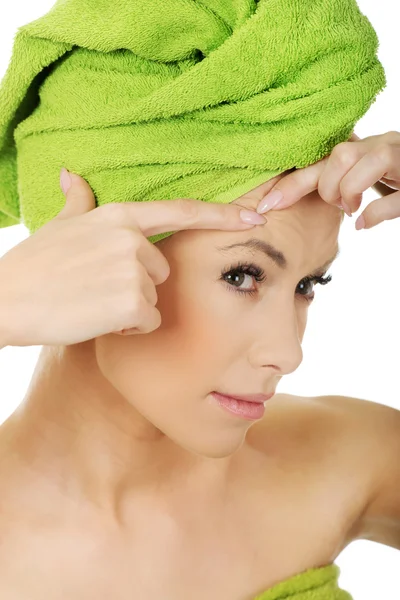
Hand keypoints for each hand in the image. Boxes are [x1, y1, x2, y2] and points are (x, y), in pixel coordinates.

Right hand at [0, 171, 265, 347]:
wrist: (7, 299)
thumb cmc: (33, 265)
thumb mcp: (58, 226)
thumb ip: (78, 202)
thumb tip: (74, 175)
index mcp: (119, 216)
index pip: (182, 211)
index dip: (222, 215)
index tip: (255, 216)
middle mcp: (132, 238)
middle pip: (162, 271)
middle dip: (138, 286)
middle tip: (97, 291)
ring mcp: (133, 268)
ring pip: (154, 299)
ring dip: (130, 309)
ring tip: (92, 303)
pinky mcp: (132, 301)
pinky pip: (147, 321)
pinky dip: (127, 328)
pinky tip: (96, 319)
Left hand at [256, 131, 399, 229]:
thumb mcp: (371, 184)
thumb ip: (346, 190)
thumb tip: (341, 214)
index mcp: (364, 150)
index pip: (320, 161)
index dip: (290, 184)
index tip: (264, 207)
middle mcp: (382, 145)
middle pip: (339, 155)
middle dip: (327, 188)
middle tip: (339, 207)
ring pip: (365, 160)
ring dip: (350, 192)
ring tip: (353, 209)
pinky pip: (397, 192)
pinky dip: (376, 211)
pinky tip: (365, 223)